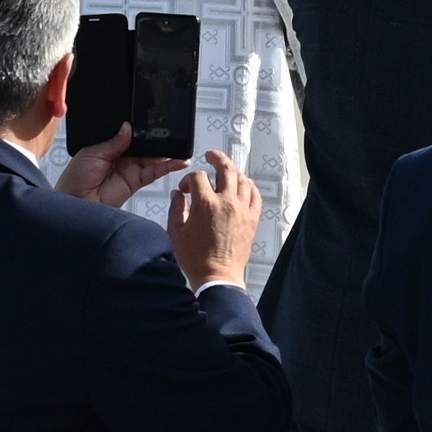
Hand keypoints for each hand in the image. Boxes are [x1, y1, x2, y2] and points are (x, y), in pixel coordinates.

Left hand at [57, 124, 184, 209]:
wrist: (74, 204)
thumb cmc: (74, 180)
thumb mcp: (91, 153)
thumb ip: (113, 142)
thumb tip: (129, 127)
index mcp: (109, 147)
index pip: (130, 134)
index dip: (141, 128)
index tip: (153, 119)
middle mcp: (122, 157)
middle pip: (145, 144)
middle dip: (156, 137)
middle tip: (169, 129)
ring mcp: (131, 169)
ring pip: (153, 156)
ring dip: (166, 151)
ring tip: (179, 143)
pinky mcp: (137, 182)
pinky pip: (156, 172)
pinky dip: (169, 166)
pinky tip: (179, 161)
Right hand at [155, 147, 264, 290]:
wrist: (217, 276)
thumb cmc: (195, 257)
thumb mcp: (176, 233)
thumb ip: (176, 209)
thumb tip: (178, 194)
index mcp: (205, 204)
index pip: (198, 177)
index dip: (189, 179)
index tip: (185, 188)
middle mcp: (226, 202)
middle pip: (226, 169)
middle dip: (217, 158)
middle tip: (211, 155)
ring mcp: (242, 209)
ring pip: (242, 179)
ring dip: (233, 171)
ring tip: (225, 170)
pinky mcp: (252, 218)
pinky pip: (255, 195)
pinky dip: (249, 186)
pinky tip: (243, 185)